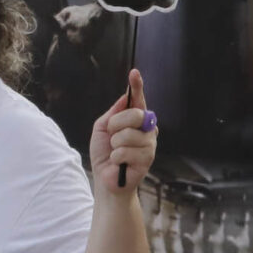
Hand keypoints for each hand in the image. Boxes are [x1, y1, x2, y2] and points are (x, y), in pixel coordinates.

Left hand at [88, 69, 155, 195]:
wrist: (105, 178)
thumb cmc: (104, 153)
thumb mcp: (103, 129)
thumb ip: (113, 113)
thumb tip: (125, 97)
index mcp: (136, 121)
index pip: (139, 100)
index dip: (137, 86)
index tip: (134, 73)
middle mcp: (147, 130)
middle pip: (136, 114)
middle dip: (117, 124)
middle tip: (112, 136)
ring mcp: (149, 145)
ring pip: (128, 134)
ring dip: (115, 144)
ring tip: (115, 153)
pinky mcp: (147, 160)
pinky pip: (125, 151)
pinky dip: (115, 157)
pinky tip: (119, 163)